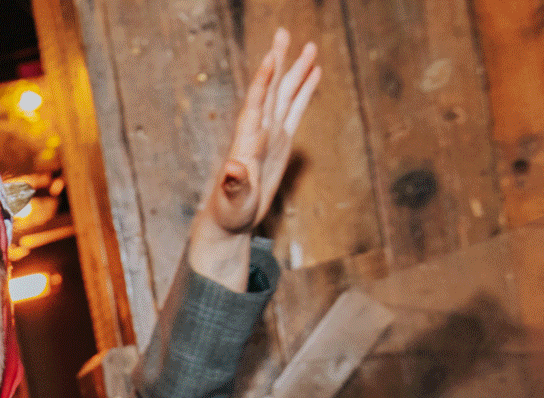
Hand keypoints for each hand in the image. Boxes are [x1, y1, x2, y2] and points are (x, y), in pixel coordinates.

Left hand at [188, 28, 321, 287]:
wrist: (231, 219)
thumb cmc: (230, 212)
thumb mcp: (233, 201)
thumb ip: (234, 184)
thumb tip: (234, 168)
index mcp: (247, 140)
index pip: (256, 103)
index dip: (263, 80)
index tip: (271, 56)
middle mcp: (258, 131)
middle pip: (271, 90)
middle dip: (278, 62)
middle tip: (283, 33)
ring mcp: (271, 134)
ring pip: (285, 95)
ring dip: (296, 71)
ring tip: (310, 46)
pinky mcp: (281, 141)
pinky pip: (295, 110)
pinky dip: (304, 91)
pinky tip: (314, 72)